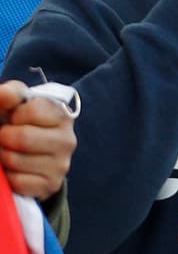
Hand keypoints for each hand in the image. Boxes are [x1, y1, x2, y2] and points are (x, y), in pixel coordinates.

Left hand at [0, 81, 74, 200]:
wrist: (32, 156)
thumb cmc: (22, 125)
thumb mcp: (17, 105)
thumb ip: (10, 94)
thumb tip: (4, 94)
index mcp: (63, 115)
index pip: (32, 111)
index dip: (15, 116)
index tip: (16, 119)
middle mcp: (68, 139)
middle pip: (22, 138)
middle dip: (4, 138)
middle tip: (6, 139)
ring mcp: (62, 164)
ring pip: (16, 161)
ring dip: (4, 157)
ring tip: (9, 153)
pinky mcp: (52, 185)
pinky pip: (18, 182)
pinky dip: (9, 178)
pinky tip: (15, 170)